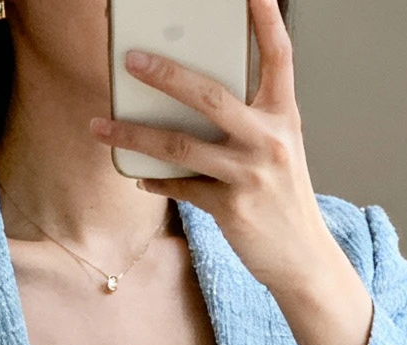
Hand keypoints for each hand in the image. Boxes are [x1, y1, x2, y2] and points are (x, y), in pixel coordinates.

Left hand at [91, 0, 373, 344]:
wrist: (304, 259)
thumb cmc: (283, 197)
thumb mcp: (278, 148)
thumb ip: (247, 117)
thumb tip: (190, 94)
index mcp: (283, 115)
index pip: (278, 55)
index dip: (265, 18)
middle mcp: (269, 140)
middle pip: (210, 96)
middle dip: (165, 75)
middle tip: (130, 59)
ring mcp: (250, 175)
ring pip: (180, 145)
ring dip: (134, 135)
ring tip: (102, 126)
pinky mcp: (232, 209)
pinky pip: (182, 187)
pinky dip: (157, 181)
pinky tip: (139, 177)